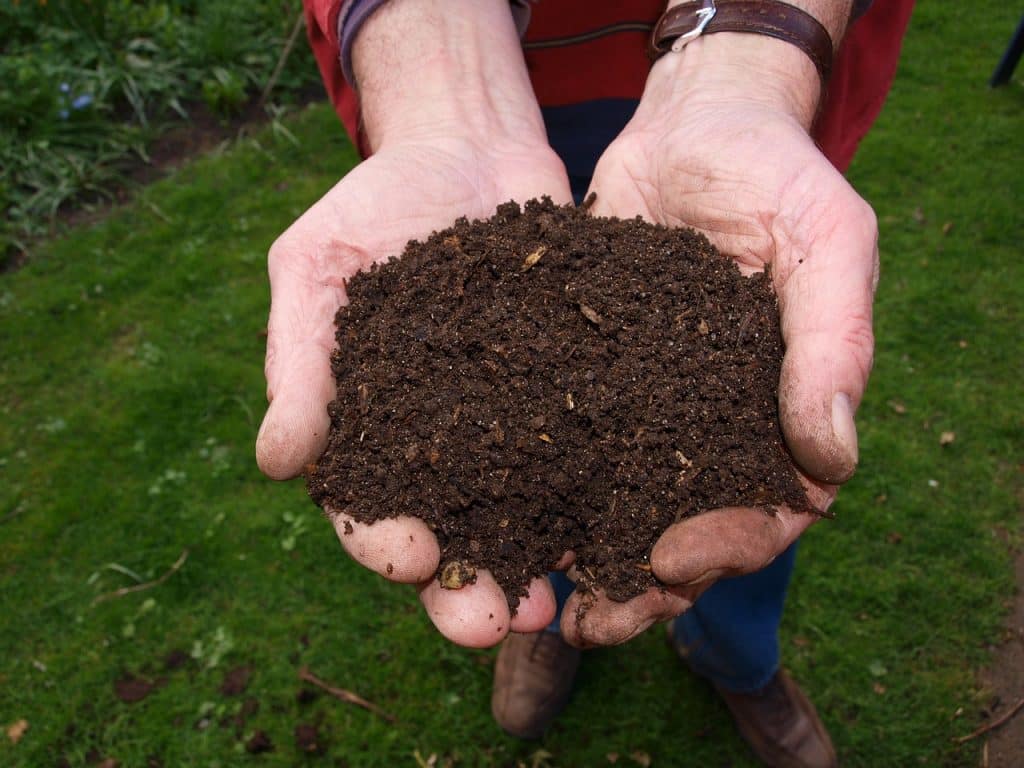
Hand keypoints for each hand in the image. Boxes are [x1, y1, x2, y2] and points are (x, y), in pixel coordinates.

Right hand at [256, 0, 571, 646]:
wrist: (467, 145)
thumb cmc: (375, 204)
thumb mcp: (317, 267)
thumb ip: (299, 361)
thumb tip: (276, 463)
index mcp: (372, 430)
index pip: (368, 508)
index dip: (384, 543)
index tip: (410, 558)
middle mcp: (444, 444)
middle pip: (453, 537)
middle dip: (467, 589)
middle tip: (494, 622)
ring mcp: (514, 424)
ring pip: (525, 517)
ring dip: (539, 567)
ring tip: (560, 604)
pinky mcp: (574, 394)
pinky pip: (589, 455)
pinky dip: (603, 499)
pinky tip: (624, 530)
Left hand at [559, 33, 876, 646]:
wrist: (692, 125)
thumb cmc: (776, 174)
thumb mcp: (826, 241)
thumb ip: (833, 343)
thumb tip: (831, 463)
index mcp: (778, 413)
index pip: (767, 511)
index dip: (725, 548)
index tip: (669, 562)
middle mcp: (709, 425)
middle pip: (682, 530)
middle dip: (639, 584)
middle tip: (588, 622)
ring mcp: (644, 406)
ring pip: (615, 503)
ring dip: (578, 556)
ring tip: (531, 596)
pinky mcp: (584, 378)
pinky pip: (559, 443)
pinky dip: (531, 484)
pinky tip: (492, 514)